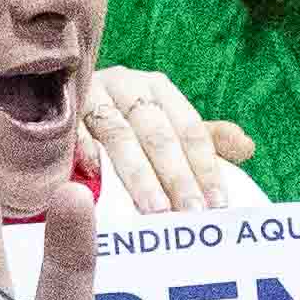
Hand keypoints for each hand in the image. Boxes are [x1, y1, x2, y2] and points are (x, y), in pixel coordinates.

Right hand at [73, 64, 257, 215]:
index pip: (190, 129)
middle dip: (177, 175)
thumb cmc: (121, 125)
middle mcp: (126, 86)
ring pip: (120, 134)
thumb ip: (205, 139)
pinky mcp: (57, 109)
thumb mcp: (164, 129)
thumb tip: (248, 148)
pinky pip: (74, 130)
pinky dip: (86, 151)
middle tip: (191, 214)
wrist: (50, 103)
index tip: (217, 205)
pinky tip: (98, 179)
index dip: (206, 166)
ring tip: (155, 210)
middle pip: (158, 133)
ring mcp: (90, 95)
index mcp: (157, 89)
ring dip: (139, 174)